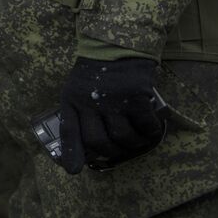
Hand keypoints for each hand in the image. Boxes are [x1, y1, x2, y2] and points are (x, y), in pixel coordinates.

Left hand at [57, 57, 166, 174]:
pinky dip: (149, 133)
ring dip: (131, 145)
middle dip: (109, 152)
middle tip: (117, 151)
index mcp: (71, 100)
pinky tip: (150, 130)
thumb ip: (79, 111)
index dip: (71, 153)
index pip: (68, 131)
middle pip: (98, 140)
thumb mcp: (77, 89)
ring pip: (122, 137)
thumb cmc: (96, 72)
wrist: (118, 46)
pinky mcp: (137, 97)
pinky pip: (144, 125)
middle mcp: (90, 102)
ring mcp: (114, 100)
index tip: (74, 170)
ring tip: (136, 142)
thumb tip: (87, 143)